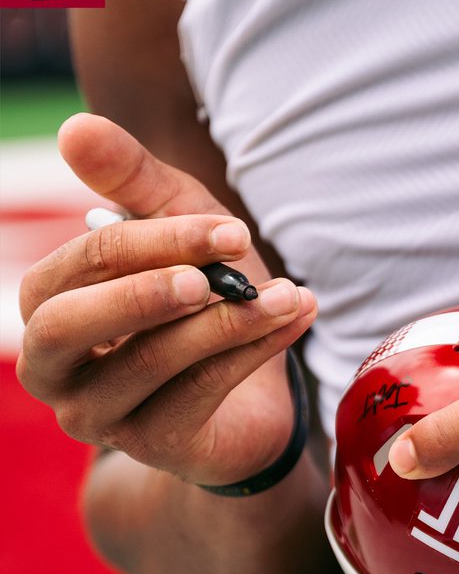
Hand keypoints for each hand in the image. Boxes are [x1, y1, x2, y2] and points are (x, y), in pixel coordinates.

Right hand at [17, 113, 316, 485]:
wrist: (253, 394)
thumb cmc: (203, 303)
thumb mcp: (176, 233)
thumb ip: (131, 181)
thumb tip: (75, 127)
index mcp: (47, 306)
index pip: (80, 265)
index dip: (154, 241)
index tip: (231, 227)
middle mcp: (53, 368)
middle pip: (72, 323)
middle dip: (147, 292)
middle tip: (214, 276)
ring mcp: (98, 416)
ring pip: (151, 362)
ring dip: (228, 322)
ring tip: (287, 294)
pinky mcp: (153, 446)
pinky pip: (200, 393)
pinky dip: (252, 351)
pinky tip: (295, 317)